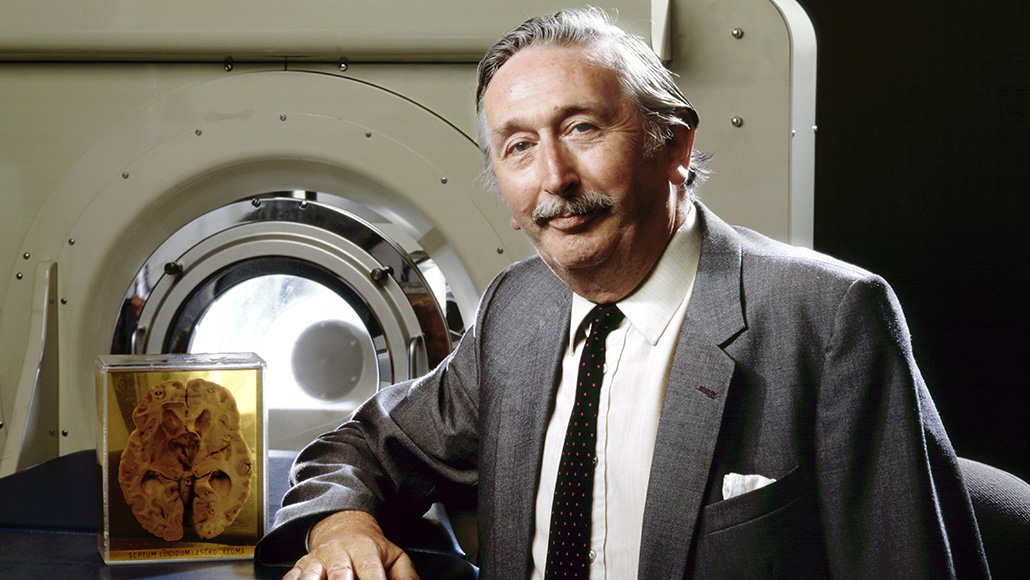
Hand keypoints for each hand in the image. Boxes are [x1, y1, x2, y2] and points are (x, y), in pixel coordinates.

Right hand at [282, 510, 418, 579]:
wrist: (342, 527)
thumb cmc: (370, 549)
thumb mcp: (394, 556)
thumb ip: (406, 576)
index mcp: (364, 548)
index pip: (370, 571)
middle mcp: (338, 552)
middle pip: (340, 575)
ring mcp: (316, 560)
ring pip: (312, 576)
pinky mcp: (299, 567)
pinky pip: (292, 577)